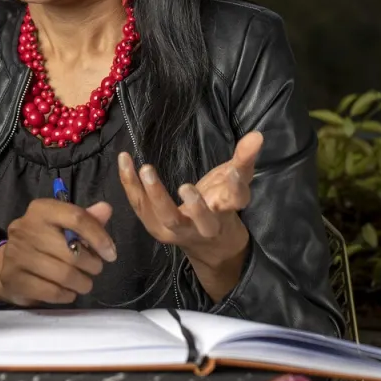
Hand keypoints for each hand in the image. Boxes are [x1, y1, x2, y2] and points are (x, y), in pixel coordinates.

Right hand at [0, 199, 116, 305]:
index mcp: (41, 210)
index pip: (76, 217)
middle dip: (92, 265)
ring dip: (82, 283)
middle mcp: (25, 228)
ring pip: (64, 274)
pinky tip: (69, 292)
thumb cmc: (43, 243)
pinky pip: (51, 291)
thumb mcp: (63, 226)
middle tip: (94, 269)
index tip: (110, 253)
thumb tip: (106, 209)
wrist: (8, 265)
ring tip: (84, 283)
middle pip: (72, 251)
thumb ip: (87, 219)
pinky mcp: (13, 278)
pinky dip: (67, 295)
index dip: (99, 237)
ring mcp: (16, 254)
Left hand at [118, 132, 262, 295]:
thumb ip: (245, 159)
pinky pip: (140, 205)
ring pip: (165, 216)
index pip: (235, 202)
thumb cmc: (223, 205)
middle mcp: (202, 227)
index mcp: (226, 213)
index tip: (233, 174)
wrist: (210, 244)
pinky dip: (130, 184)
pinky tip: (124, 160)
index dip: (235, 190)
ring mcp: (176, 229)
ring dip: (154, 194)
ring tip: (146, 169)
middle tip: (185, 186)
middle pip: (199, 221)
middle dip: (194, 205)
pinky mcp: (155, 225)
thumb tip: (257, 135)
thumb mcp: (237, 182)